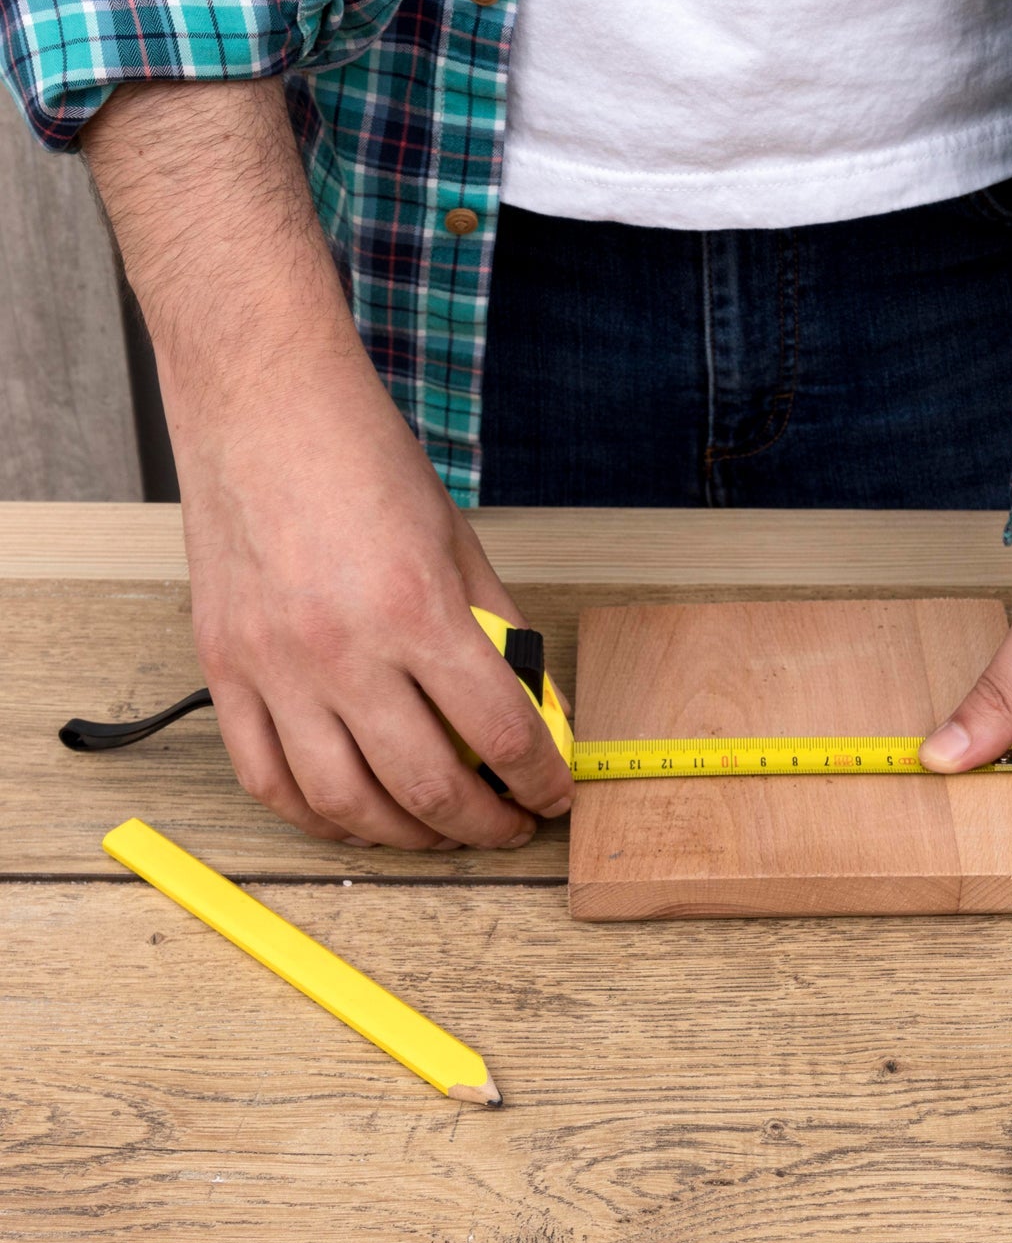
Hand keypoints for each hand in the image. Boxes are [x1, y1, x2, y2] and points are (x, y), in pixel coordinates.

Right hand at [179, 360, 574, 848]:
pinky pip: (264, 778)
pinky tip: (352, 817)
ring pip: (342, 803)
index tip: (555, 795)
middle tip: (507, 827)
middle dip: (482, 826)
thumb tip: (535, 708)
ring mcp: (274, 668)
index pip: (499, 732)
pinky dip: (314, 817)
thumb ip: (498, 633)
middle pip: (425, 786)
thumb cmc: (363, 461)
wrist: (261, 404)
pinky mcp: (225, 670)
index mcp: (416, 611)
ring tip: (437, 833)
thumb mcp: (459, 543)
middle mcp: (341, 651)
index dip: (541, 780)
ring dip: (403, 838)